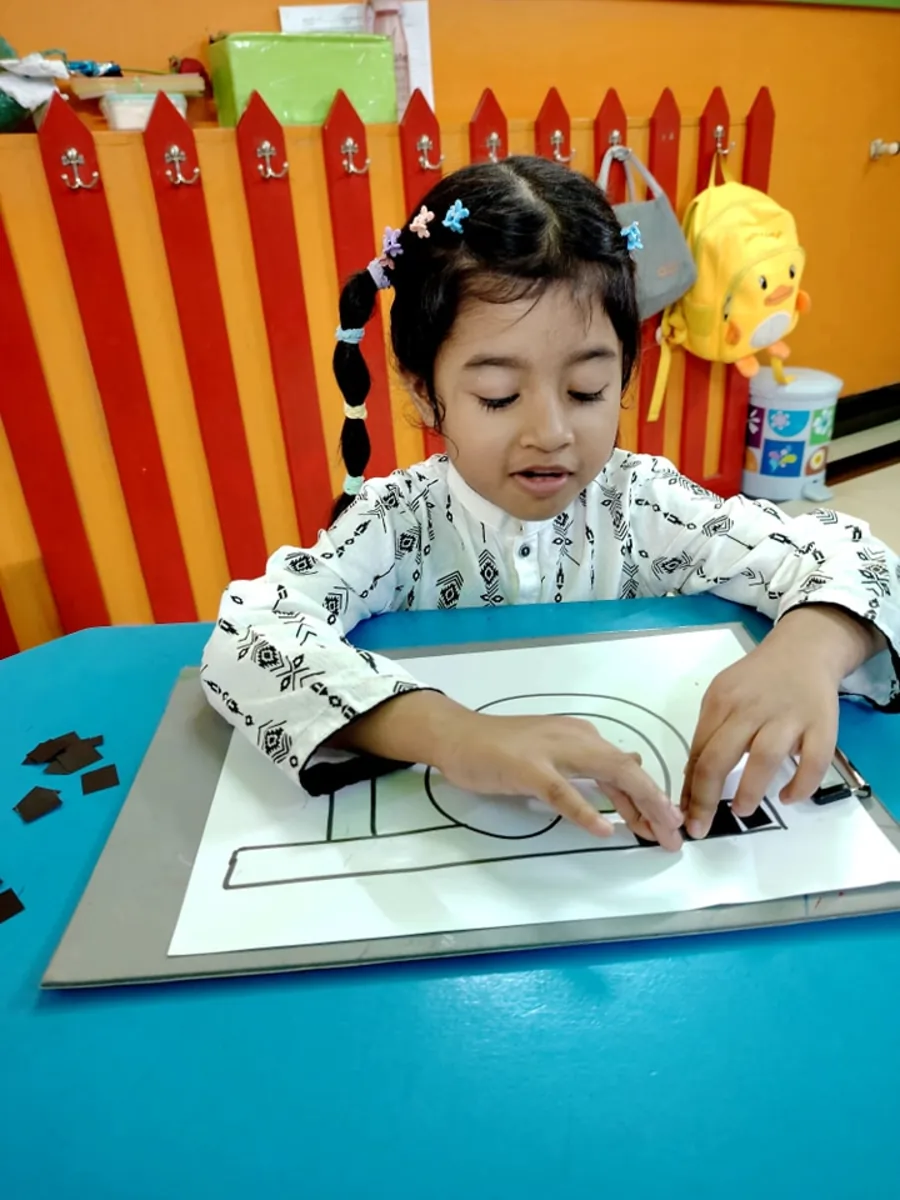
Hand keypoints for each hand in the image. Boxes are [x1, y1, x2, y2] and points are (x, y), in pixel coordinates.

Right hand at [336, 691, 683, 849]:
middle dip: (657, 804)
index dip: (652, 798)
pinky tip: (603, 830)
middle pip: (627, 771)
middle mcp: (575, 737)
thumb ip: (594, 760)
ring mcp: (551, 750)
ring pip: (607, 773)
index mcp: (582, 736)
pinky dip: (585, 810)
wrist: (457, 735)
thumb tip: (635, 762)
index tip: (669, 827)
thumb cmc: (502, 748)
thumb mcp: (557, 749)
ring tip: (656, 833)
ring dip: (637, 805)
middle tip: (675, 838)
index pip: (627, 768)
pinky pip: (562, 791)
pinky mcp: (526, 767)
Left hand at [681, 611, 861, 836]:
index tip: (683, 814)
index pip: (698, 750)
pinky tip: (788, 797)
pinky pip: (813, 761)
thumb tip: (693, 779)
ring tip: (740, 810)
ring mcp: (788, 716)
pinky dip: (801, 784)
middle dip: (705, 797)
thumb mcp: (724, 695)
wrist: (803, 650)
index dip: (689, 787)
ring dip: (749, 790)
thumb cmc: (756, 680)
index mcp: (722, 701)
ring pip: (764, 757)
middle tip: (700, 826)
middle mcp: (752, 708)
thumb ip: (710, 733)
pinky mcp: (822, 724)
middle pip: (720, 755)